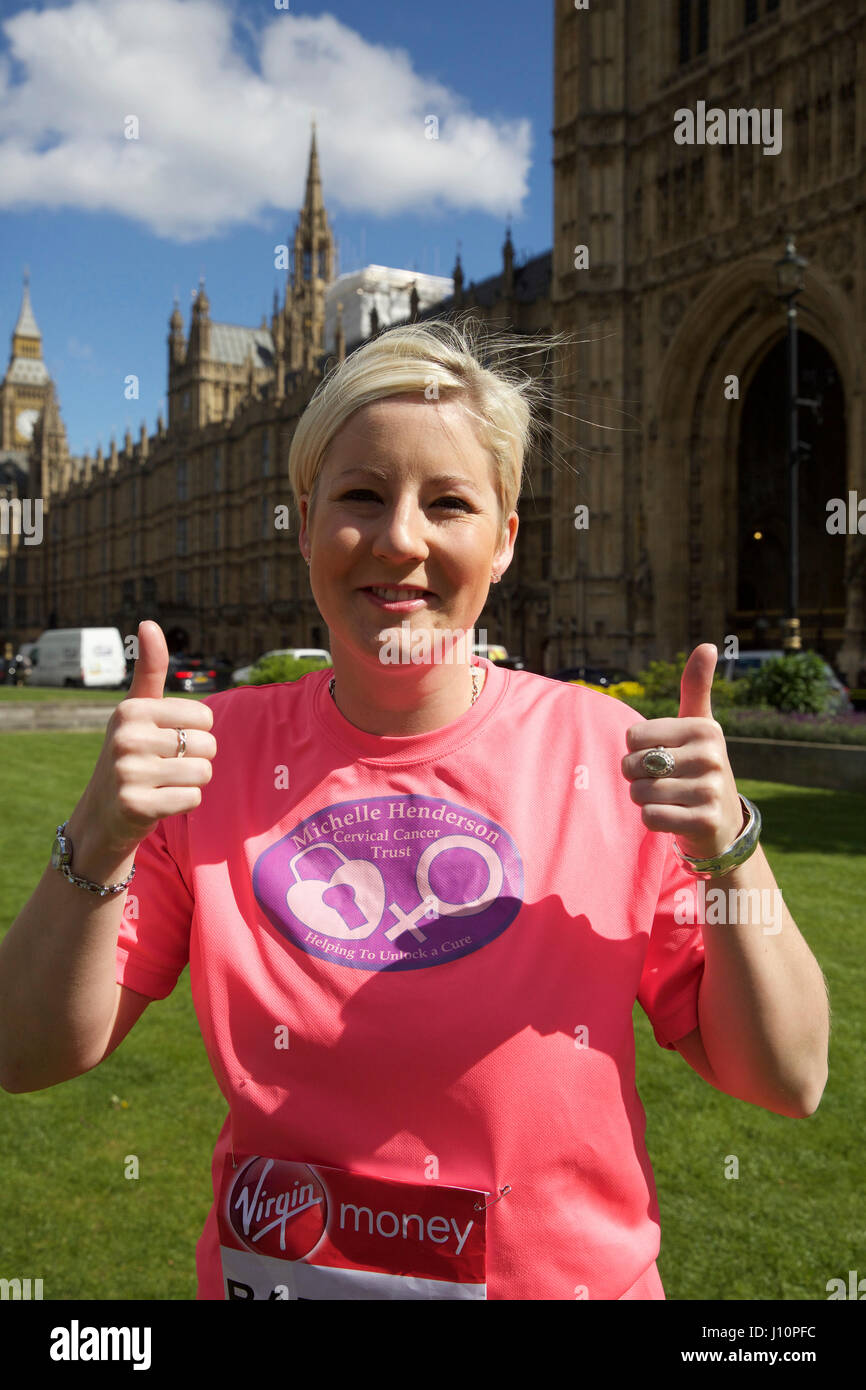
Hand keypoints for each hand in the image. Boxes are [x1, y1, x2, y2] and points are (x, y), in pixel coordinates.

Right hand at [75, 620, 217, 856]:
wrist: (103, 814)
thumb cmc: (131, 753)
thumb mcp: (136, 709)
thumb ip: (149, 669)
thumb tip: (149, 622)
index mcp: (131, 710)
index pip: (205, 716)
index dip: (196, 732)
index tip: (166, 740)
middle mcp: (126, 737)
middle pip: (208, 745)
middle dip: (196, 759)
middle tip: (165, 766)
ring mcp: (129, 772)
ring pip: (204, 773)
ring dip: (191, 783)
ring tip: (162, 783)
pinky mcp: (137, 805)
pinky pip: (193, 799)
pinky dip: (184, 804)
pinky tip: (159, 802)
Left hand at [621, 643, 744, 860]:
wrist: (722, 822)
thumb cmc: (699, 766)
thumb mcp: (699, 725)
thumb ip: (696, 687)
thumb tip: (707, 645)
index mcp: (705, 728)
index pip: (633, 736)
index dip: (637, 750)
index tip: (662, 755)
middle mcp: (712, 756)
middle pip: (633, 765)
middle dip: (637, 777)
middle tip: (663, 781)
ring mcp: (710, 789)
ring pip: (639, 793)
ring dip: (644, 800)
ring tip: (670, 799)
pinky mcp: (704, 821)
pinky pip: (650, 817)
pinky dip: (653, 820)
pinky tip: (674, 817)